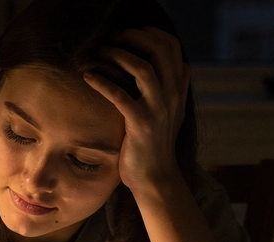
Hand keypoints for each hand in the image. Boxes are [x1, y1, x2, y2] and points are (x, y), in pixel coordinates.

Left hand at [83, 27, 190, 196]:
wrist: (155, 177)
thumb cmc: (158, 144)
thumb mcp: (175, 114)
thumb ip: (179, 89)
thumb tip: (185, 65)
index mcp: (177, 89)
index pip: (171, 46)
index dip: (150, 32)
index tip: (130, 33)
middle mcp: (171, 96)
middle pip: (159, 50)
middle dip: (134, 37)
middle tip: (113, 38)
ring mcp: (157, 110)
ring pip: (143, 69)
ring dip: (119, 55)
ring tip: (101, 53)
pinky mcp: (140, 124)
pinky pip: (120, 96)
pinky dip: (102, 82)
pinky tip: (89, 77)